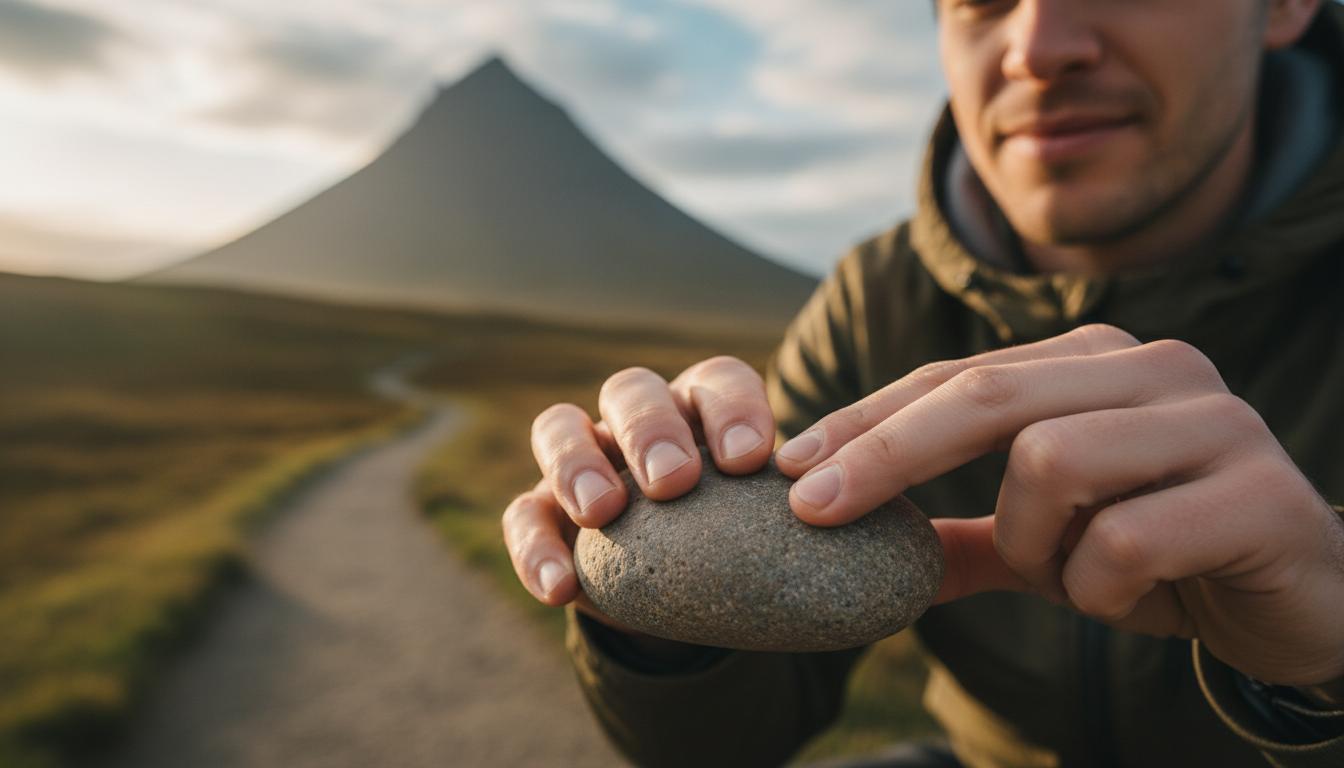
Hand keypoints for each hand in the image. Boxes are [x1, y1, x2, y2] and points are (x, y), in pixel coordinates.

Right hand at [502, 357, 775, 644]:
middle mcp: (640, 419)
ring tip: (603, 512)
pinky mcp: (544, 509)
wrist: (691, 598)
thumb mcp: (770, 529)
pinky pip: (524, 515)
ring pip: (558, 425)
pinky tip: (559, 588)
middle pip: (631, 389)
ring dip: (578, 462)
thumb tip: (841, 520)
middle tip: (674, 480)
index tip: (749, 462)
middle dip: (651, 428)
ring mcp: (584, 458)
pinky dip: (536, 549)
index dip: (732, 409)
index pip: (718, 381)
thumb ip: (791, 519)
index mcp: (705, 409)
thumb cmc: (743, 547)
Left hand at [775, 324, 1343, 685]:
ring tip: (1069, 576)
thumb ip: (971, 539)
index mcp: (1097, 363)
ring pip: (1051, 464)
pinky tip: (1127, 596)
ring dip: (1033, 546)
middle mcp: (1154, 369)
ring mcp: (1213, 421)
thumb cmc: (1168, 556)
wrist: (1309, 603)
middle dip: (886, 456)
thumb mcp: (1053, 546)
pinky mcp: (1259, 492)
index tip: (788, 469)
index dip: (866, 421)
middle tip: (812, 510)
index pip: (956, 378)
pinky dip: (1100, 587)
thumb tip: (863, 544)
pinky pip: (1126, 542)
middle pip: (985, 397)